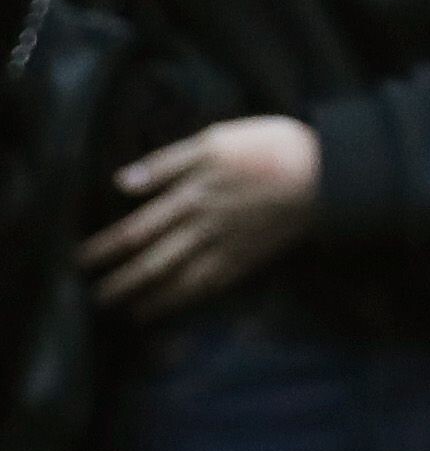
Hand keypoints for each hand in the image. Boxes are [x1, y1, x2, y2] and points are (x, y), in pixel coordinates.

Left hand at [79, 116, 319, 314]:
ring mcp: (226, 247)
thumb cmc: (271, 147)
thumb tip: (122, 183)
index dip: (104, 248)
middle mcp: (202, 228)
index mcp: (190, 195)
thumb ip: (168, 162)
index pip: (134, 230)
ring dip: (146, 298)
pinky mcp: (248, 258)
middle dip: (119, 283)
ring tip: (124, 311)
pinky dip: (184, 301)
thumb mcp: (217, 139)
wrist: (328, 173)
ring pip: (177, 281)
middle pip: (150, 263)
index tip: (80, 261)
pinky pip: (209, 287)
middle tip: (94, 298)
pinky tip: (171, 306)